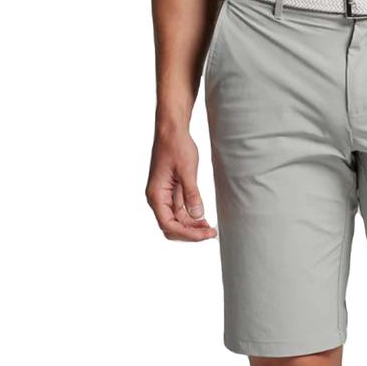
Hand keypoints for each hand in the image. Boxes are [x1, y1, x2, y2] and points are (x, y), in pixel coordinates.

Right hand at [146, 126, 216, 240]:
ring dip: (192, 226)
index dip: (187, 233)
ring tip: (210, 228)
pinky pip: (180, 210)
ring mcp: (164, 195)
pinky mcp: (172, 190)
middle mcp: (157, 198)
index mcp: (156, 195)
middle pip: (171, 226)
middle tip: (210, 233)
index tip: (205, 234)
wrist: (172, 130)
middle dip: (190, 233)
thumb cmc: (176, 146)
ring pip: (176, 219)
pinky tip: (203, 218)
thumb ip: (191, 194)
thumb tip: (198, 215)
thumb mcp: (187, 170)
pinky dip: (191, 216)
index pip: (168, 224)